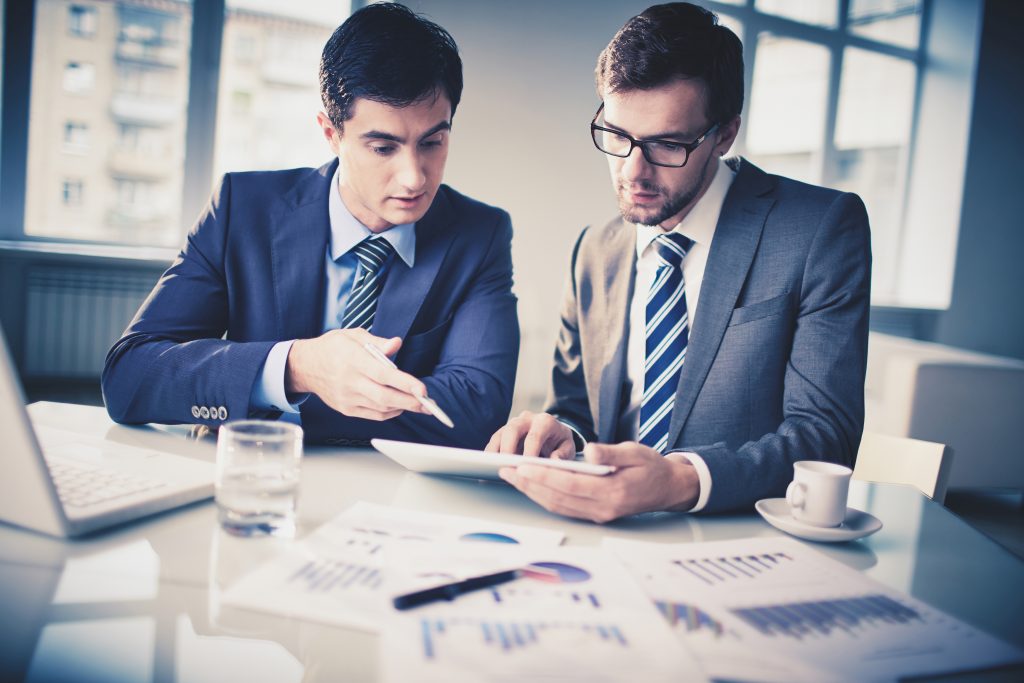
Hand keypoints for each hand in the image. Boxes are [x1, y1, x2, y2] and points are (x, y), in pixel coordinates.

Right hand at [285, 328, 428, 420]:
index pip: (383, 374)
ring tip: (419, 404)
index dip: (405, 383)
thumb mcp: (353, 335)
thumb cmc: (332, 347)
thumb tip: (396, 344)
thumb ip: (377, 342)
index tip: (423, 390)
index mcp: (353, 360)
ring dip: (403, 408)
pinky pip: (373, 415)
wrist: (305, 366)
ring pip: (381, 408)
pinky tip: (400, 406)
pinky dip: (390, 412)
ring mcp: (347, 397)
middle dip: (410, 402)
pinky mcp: (346, 409)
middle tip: (429, 405)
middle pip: (384, 396)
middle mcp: (350, 381)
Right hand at [484, 411, 575, 459]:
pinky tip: (488, 464)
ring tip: (491, 466)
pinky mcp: (505, 432)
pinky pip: (495, 440)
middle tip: (505, 464)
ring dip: (495, 450)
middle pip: (513, 428)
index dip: (530, 450)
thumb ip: (563, 455)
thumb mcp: (568, 448)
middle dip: (507, 447)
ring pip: (501, 433)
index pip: (535, 435)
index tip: (526, 464)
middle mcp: (527, 419)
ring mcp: (514, 424)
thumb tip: (554, 462)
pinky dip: (491, 452)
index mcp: (545, 421)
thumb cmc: (560, 442)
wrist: (555, 434)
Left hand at [498, 442, 699, 522]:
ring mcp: (599, 515)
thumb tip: (589, 451)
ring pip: (558, 505)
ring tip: (512, 477)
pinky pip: (564, 508)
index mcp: (614, 491)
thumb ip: (611, 452)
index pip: (570, 484)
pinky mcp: (596, 515)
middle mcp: (604, 508)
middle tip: (506, 471)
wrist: (667, 488)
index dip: (544, 476)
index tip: (522, 466)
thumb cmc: (651, 466)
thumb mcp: (635, 452)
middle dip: (529, 484)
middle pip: (558, 498)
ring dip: (532, 492)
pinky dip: (545, 498)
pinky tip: (532, 487)